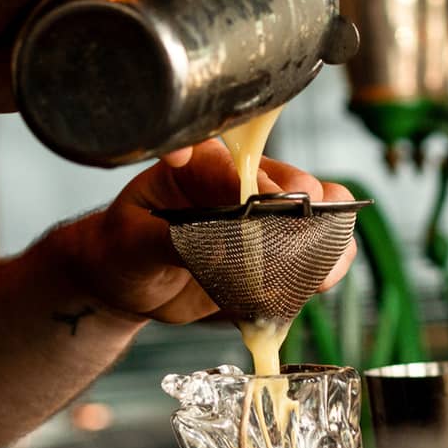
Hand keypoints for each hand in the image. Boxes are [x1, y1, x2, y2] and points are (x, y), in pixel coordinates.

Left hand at [67, 141, 357, 323]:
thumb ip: (172, 240)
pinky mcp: (276, 249)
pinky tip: (315, 283)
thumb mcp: (133, 242)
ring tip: (316, 269)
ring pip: (317, 211)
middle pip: (291, 182)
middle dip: (303, 209)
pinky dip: (325, 266)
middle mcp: (237, 180)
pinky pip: (317, 251)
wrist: (127, 284)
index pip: (236, 164)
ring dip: (326, 238)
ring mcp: (262, 214)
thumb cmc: (122, 250)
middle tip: (300, 238)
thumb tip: (214, 244)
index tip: (263, 205)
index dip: (256, 185)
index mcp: (197, 163)